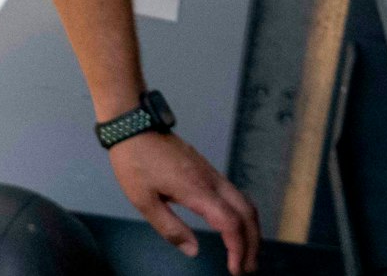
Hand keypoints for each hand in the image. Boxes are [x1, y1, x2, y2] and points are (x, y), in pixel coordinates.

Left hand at [110, 132, 260, 273]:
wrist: (133, 125)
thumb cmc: (135, 161)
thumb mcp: (143, 200)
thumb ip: (170, 228)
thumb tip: (193, 250)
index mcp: (197, 190)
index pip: (230, 223)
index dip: (238, 249)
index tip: (236, 270)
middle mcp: (211, 181)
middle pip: (247, 213)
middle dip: (253, 243)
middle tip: (248, 269)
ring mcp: (212, 173)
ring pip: (245, 202)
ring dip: (251, 229)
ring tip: (246, 253)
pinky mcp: (207, 169)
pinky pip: (235, 194)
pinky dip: (243, 215)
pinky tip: (236, 227)